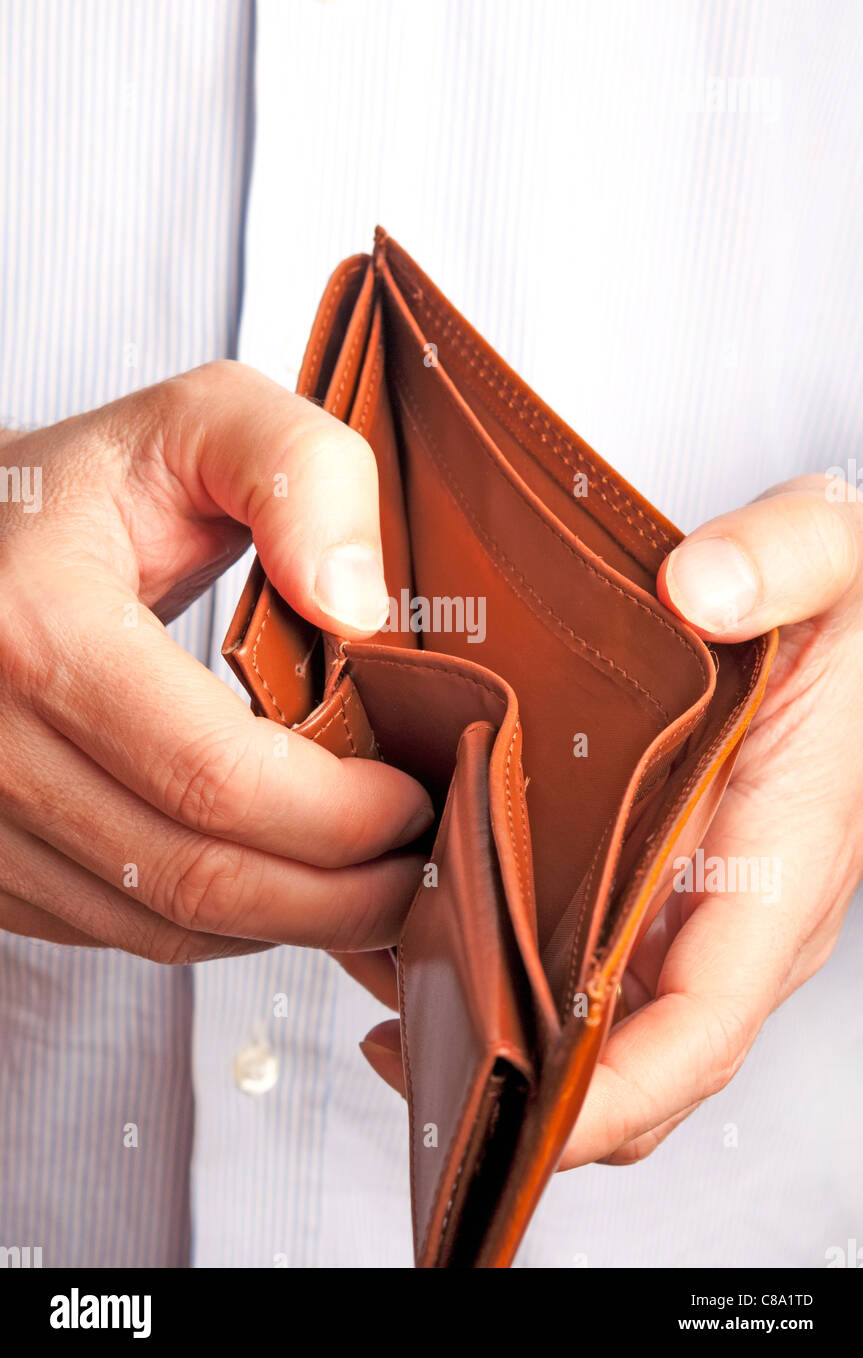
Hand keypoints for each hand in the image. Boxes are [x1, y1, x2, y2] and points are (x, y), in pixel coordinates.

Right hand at [0, 362, 431, 964]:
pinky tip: (279, 884)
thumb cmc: (92, 487)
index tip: (412, 801)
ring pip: (160, 926)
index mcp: (34, 625)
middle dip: (337, 895)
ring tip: (368, 883)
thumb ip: (300, 474)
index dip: (338, 814)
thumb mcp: (201, 423)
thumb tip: (356, 605)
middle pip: (195, 876)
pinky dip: (220, 926)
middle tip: (415, 870)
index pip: (213, 775)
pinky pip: (119, 933)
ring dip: (287, 923)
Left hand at [360, 475, 862, 1166]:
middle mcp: (731, 912)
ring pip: (601, 1019)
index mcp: (777, 864)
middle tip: (408, 1057)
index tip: (515, 1113)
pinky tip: (425, 937)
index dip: (614, 1094)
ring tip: (392, 1004)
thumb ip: (780, 562)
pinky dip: (509, 971)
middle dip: (533, 1089)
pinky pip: (584, 961)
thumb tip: (702, 590)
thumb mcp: (826, 555)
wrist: (841, 620)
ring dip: (505, 1034)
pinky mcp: (655, 882)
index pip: (701, 1024)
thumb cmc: (839, 611)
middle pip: (637, 1057)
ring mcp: (690, 905)